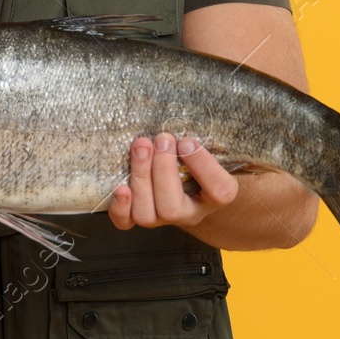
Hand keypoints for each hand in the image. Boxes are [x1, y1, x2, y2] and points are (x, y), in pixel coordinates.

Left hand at [109, 132, 237, 230]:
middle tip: (162, 138)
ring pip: (147, 214)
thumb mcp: (210, 145)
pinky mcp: (137, 217)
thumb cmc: (197, 154)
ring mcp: (161, 218)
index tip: (187, 142)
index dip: (203, 167)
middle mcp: (189, 214)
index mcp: (216, 196)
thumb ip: (200, 139)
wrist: (183, 176)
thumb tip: (180, 115)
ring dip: (141, 177)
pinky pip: (125, 223)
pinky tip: (120, 187)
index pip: (219, 191)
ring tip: (141, 146)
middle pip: (173, 208)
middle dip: (163, 169)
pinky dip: (120, 207)